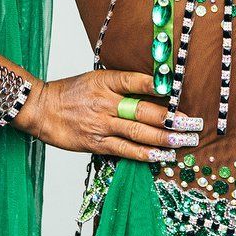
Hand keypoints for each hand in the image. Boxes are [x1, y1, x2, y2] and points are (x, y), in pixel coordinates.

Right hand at [11, 69, 199, 162]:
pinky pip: (124, 150)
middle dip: (173, 119)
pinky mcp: (96, 143)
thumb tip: (155, 89)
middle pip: (145, 111)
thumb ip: (122, 84)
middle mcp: (105, 102)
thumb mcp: (96, 79)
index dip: (159, 85)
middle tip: (194, 123)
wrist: (41, 109)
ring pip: (139, 132)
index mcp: (105, 81)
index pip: (136, 81)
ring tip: (185, 141)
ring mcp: (101, 124)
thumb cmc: (71, 92)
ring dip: (165, 139)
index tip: (179, 90)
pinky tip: (161, 156)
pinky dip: (144, 154)